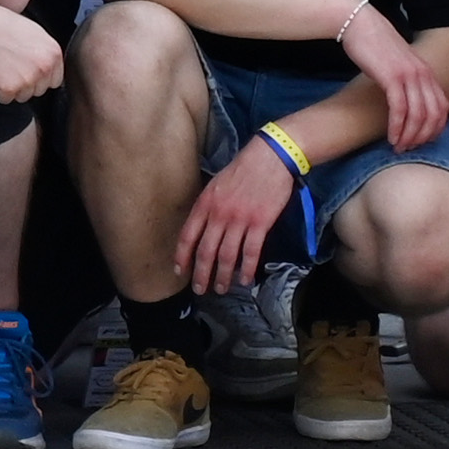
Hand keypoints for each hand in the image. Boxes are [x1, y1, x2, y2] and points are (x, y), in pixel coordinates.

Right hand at [0, 3, 67, 105]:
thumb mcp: (32, 30)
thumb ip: (44, 50)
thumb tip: (48, 65)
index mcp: (53, 52)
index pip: (54, 80)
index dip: (38, 76)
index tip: (24, 68)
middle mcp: (44, 68)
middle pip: (39, 90)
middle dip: (25, 82)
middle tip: (8, 64)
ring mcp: (28, 79)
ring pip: (22, 96)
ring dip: (11, 87)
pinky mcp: (9, 88)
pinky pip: (5, 99)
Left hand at [178, 137, 298, 292]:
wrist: (269, 158)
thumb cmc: (242, 170)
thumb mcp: (215, 185)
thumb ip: (207, 206)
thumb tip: (200, 227)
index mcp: (205, 203)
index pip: (187, 235)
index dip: (182, 256)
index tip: (179, 271)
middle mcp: (218, 214)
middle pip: (205, 250)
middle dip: (200, 273)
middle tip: (199, 289)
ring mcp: (239, 219)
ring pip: (227, 255)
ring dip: (223, 275)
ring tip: (221, 289)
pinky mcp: (260, 223)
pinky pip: (251, 251)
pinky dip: (246, 268)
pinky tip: (245, 280)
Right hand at [333, 0, 448, 147]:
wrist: (358, 23)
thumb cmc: (373, 44)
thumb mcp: (398, 62)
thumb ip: (407, 78)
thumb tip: (406, 98)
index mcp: (426, 72)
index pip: (443, 107)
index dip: (436, 128)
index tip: (421, 140)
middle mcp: (423, 74)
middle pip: (434, 115)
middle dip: (423, 137)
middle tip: (409, 148)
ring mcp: (409, 75)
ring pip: (418, 115)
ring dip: (409, 136)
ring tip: (398, 147)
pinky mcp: (392, 77)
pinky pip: (400, 109)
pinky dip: (397, 127)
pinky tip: (391, 136)